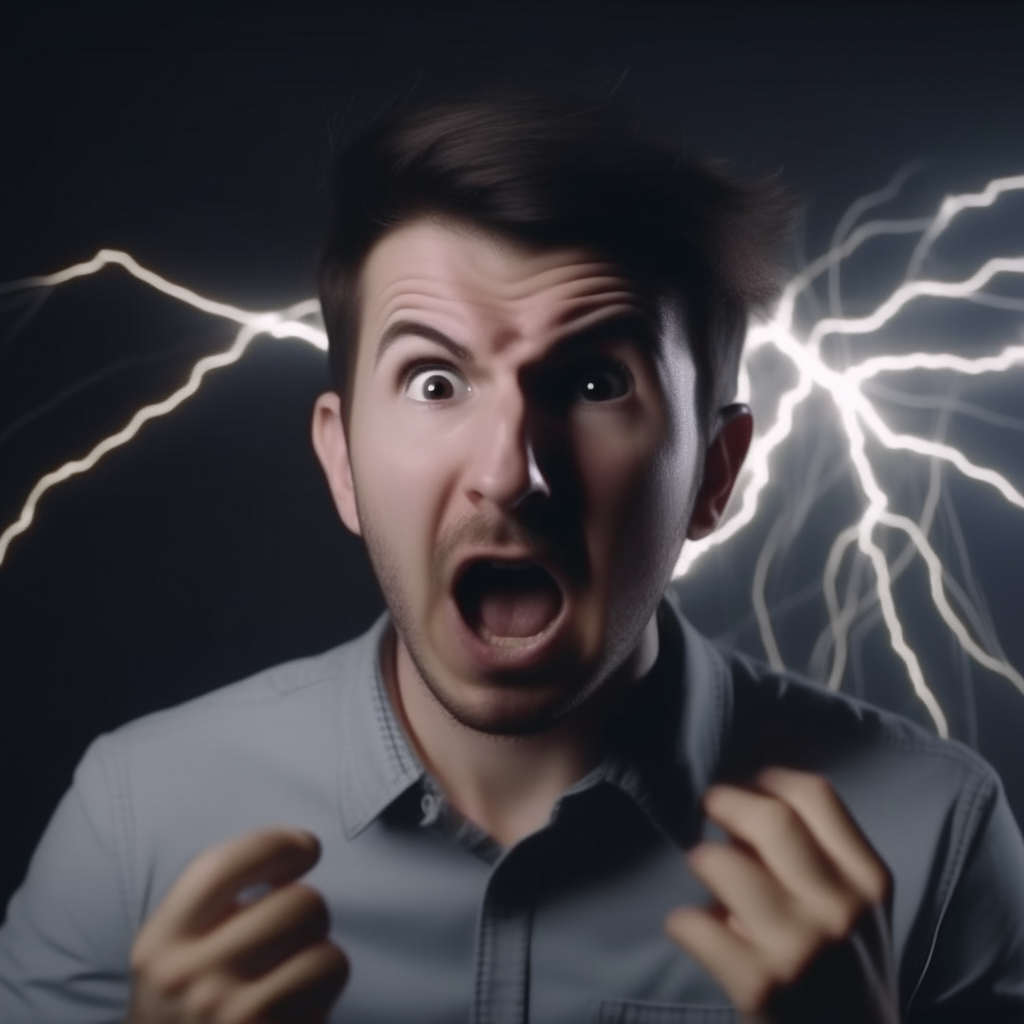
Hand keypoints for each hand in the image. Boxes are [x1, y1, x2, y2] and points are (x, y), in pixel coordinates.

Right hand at [127, 829, 348, 1023]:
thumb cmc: (187, 1008)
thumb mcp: (173, 951)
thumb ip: (214, 900)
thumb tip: (291, 850)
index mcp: (161, 941)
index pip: (224, 865)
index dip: (279, 844)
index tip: (305, 849)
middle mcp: (188, 977)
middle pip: (298, 903)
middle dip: (310, 912)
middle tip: (294, 933)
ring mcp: (229, 1016)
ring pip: (325, 951)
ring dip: (322, 958)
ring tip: (296, 973)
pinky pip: (329, 990)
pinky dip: (325, 993)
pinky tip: (299, 1007)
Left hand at [664, 767, 898, 1023]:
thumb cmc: (845, 965)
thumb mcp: (854, 905)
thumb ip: (815, 854)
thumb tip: (744, 805)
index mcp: (867, 879)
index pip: (815, 796)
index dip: (771, 780)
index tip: (751, 785)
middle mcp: (838, 908)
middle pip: (771, 819)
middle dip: (726, 802)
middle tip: (709, 804)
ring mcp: (797, 946)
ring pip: (722, 863)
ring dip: (702, 859)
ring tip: (703, 869)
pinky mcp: (757, 983)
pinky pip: (694, 924)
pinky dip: (683, 921)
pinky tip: (692, 926)